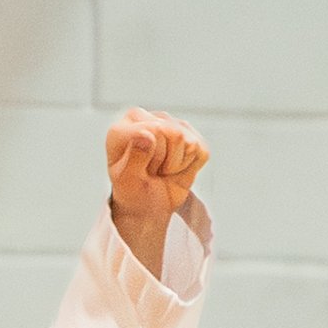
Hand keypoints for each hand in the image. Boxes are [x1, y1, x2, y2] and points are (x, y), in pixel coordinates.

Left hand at [106, 108, 207, 275]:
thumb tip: (146, 134)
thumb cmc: (130, 195)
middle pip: (174, 135)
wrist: (145, 210)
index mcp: (126, 123)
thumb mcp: (125, 181)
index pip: (153, 132)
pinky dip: (191, 168)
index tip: (140, 174)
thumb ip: (133, 156)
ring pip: (189, 142)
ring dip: (178, 166)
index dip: (149, 158)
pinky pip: (201, 150)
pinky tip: (176, 173)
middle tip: (152, 176)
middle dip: (164, 162)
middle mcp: (148, 118)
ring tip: (162, 175)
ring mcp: (172, 125)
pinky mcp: (191, 139)